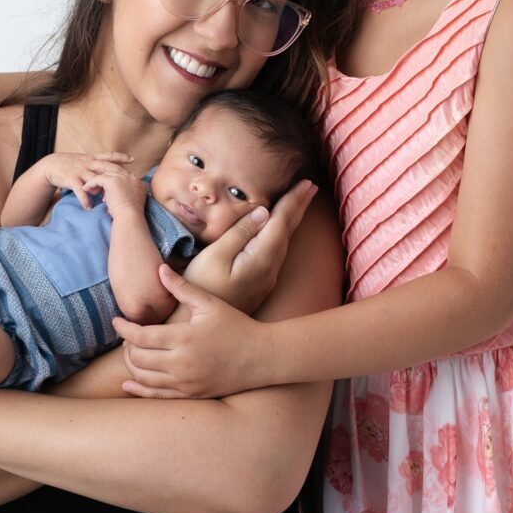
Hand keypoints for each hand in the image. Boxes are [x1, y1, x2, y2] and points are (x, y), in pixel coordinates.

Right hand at [35, 151, 133, 210]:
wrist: (52, 165)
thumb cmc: (71, 165)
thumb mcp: (84, 161)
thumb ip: (97, 166)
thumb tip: (112, 174)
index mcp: (92, 159)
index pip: (108, 156)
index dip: (120, 157)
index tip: (133, 159)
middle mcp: (87, 164)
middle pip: (104, 168)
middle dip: (116, 174)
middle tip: (127, 182)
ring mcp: (80, 171)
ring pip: (94, 180)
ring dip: (102, 190)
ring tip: (110, 201)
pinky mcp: (71, 179)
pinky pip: (79, 191)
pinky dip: (85, 199)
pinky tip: (89, 207)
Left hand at [83, 166, 147, 217]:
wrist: (130, 218)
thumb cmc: (129, 216)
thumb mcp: (129, 203)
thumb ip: (123, 196)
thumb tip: (110, 196)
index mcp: (138, 182)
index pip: (123, 175)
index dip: (114, 179)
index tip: (105, 185)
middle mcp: (131, 177)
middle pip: (115, 170)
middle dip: (104, 175)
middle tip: (95, 181)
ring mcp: (122, 177)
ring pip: (106, 172)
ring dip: (97, 178)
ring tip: (88, 185)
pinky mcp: (113, 181)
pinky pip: (98, 178)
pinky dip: (91, 183)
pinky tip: (85, 188)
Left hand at [114, 271, 271, 398]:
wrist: (261, 357)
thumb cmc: (236, 326)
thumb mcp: (210, 303)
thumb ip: (182, 288)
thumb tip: (159, 269)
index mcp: (183, 338)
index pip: (141, 336)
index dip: (124, 328)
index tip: (117, 321)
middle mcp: (181, 363)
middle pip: (138, 358)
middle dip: (126, 347)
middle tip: (127, 336)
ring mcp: (185, 382)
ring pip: (144, 378)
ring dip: (130, 366)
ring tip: (130, 353)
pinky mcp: (191, 394)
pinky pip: (157, 395)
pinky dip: (139, 389)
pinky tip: (128, 383)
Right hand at [184, 179, 316, 312]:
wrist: (200, 330)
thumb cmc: (200, 290)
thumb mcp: (215, 256)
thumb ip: (240, 233)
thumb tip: (264, 212)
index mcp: (261, 257)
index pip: (282, 221)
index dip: (293, 200)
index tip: (307, 183)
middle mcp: (269, 268)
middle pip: (288, 231)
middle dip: (299, 207)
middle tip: (311, 187)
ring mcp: (265, 279)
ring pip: (284, 242)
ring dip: (292, 221)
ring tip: (299, 204)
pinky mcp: (258, 285)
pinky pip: (276, 252)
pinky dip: (282, 234)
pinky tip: (280, 232)